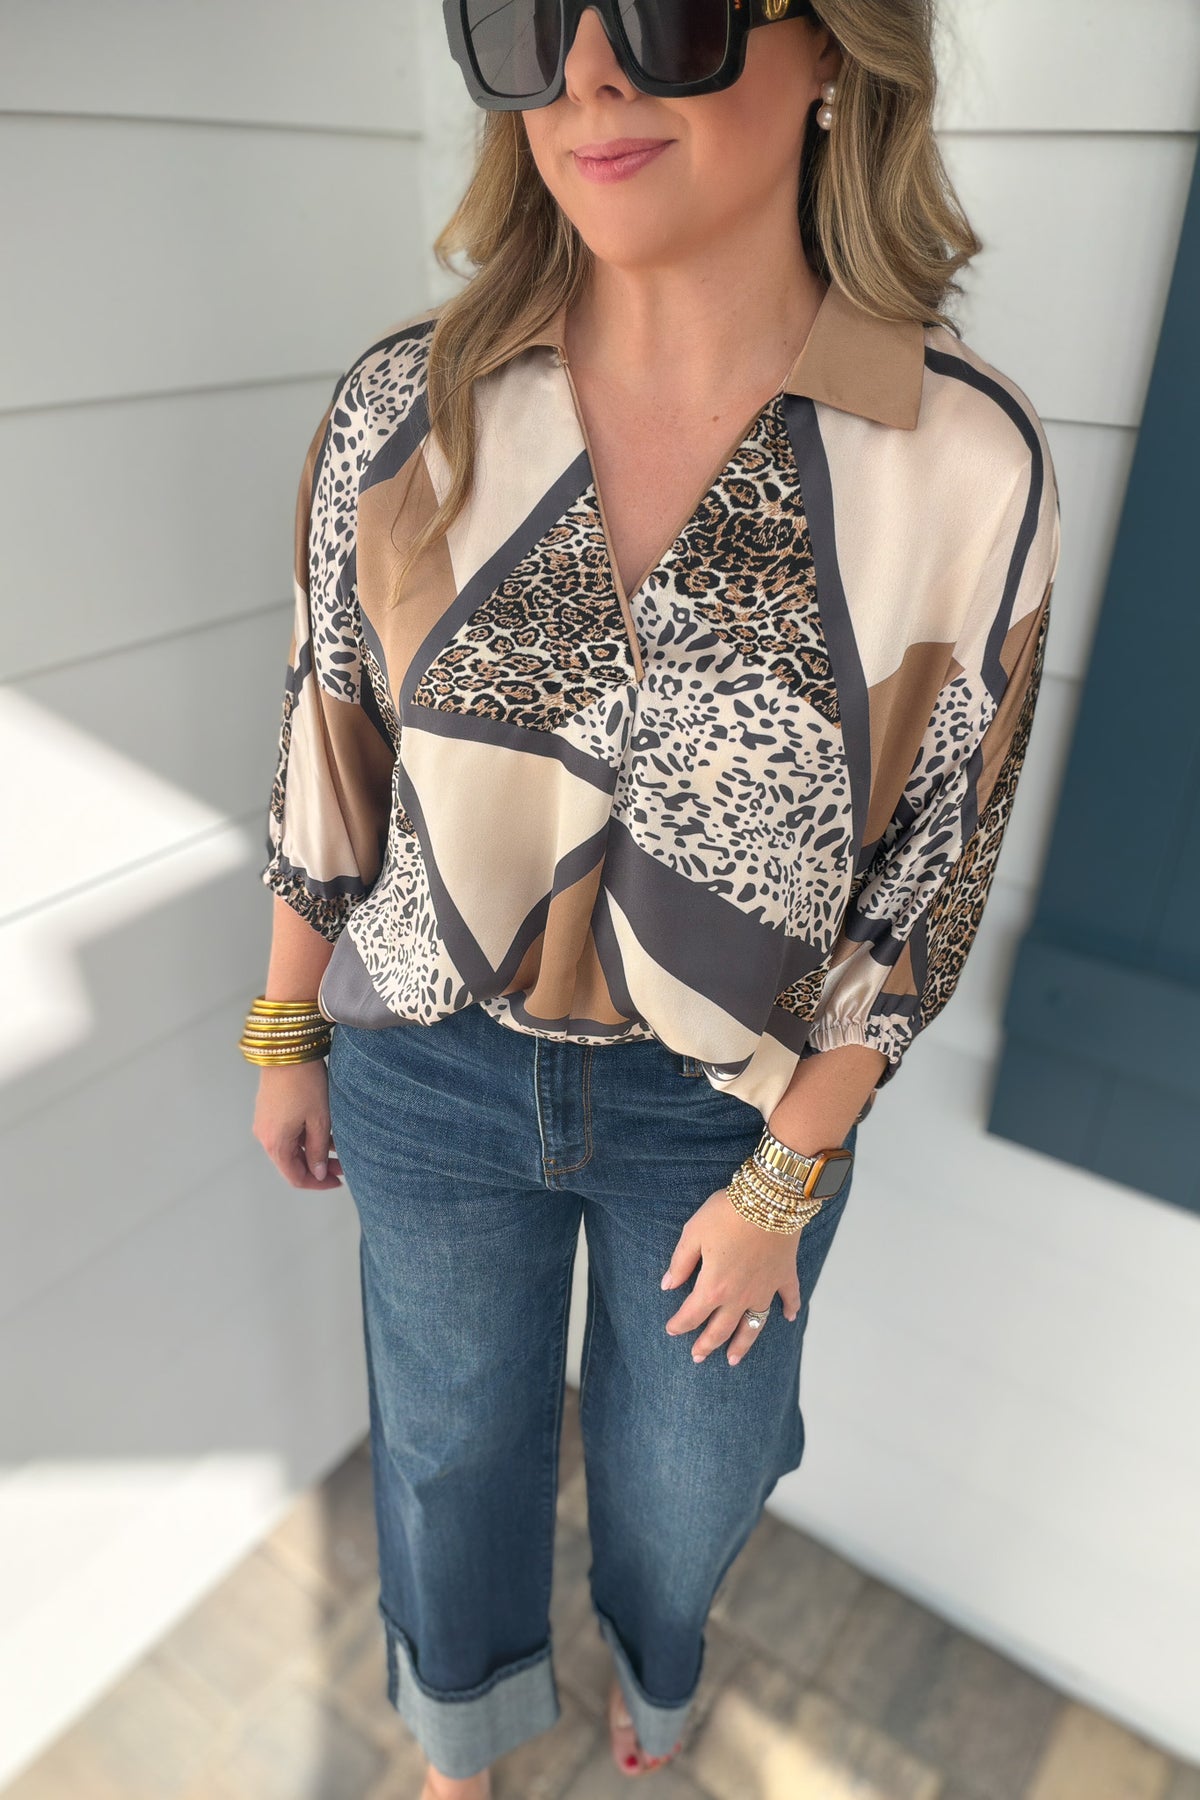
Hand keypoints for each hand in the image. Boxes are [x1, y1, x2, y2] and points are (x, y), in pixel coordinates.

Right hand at [253, 1058, 343, 1188]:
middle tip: (344, 1165)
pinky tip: (326, 1131)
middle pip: (292, 1164)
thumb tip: (318, 1173)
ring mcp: (265, 1123)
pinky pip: (287, 1133)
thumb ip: (318, 1150)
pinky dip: (305, 1137)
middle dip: (319, 1167)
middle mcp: (265, 1137)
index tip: (338, 1181)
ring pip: (292, 1148)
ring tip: (340, 1146)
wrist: (287, 1050)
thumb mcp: (319, 1120)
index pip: (295, 1177)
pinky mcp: (269, 1111)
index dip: (318, 1184)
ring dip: (314, 1151)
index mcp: (276, 1144)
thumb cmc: (305, 1084)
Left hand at [660, 1185, 802, 1366]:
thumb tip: (668, 1285)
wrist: (769, 1199)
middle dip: (707, 1345)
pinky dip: (791, 1308)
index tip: (671, 1330)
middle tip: (697, 1357)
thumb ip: (680, 1263)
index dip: (679, 1325)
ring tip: (733, 1359)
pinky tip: (790, 1318)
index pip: (692, 1315)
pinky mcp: (784, 1275)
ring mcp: (765, 1288)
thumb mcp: (693, 1233)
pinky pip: (789, 1297)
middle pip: (721, 1329)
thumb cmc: (726, 1213)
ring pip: (753, 1325)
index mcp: (713, 1287)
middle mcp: (739, 1296)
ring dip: (743, 1343)